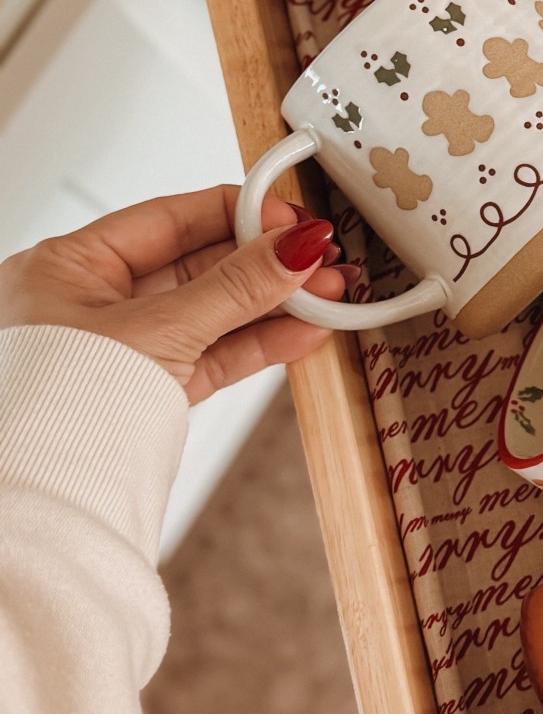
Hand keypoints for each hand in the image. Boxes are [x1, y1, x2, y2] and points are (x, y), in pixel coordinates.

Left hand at [0, 186, 357, 403]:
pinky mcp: (151, 391)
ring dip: (273, 304)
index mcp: (69, 266)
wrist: (45, 500)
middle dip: (267, 263)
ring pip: (213, 313)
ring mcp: (125, 349)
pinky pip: (212, 355)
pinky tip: (302, 331)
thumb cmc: (54, 410)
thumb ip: (234, 287)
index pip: (168, 219)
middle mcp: (92, 303)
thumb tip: (291, 248)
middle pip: (199, 265)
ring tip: (326, 295)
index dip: (235, 213)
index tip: (289, 217)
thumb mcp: (157, 330)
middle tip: (320, 257)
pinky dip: (258, 344)